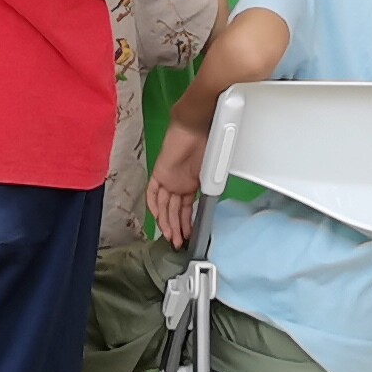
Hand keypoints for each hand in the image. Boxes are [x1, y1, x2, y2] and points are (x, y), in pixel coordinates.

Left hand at [149, 132, 205, 247]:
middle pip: (174, 210)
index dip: (186, 222)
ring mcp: (168, 179)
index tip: (189, 235)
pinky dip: (155, 206)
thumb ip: (212, 186)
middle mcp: (179, 183)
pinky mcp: (159, 173)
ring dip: (167, 222)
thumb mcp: (213, 171)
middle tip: (178, 243)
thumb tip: (218, 198)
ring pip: (165, 206)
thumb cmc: (208, 143)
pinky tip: (158, 219)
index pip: (186, 208)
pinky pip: (153, 193)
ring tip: (172, 237)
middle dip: (176, 228)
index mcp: (191, 183)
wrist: (194, 128)